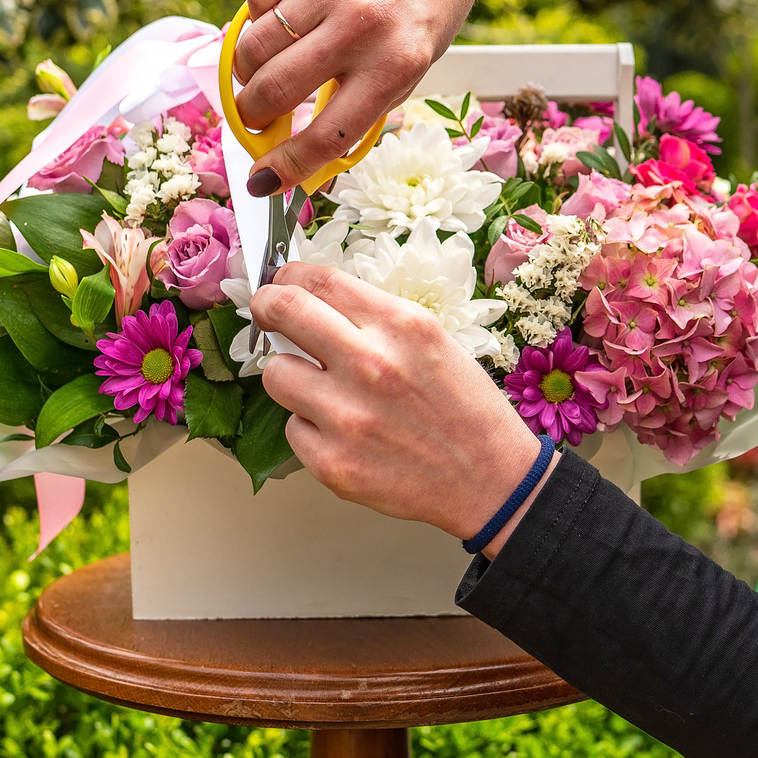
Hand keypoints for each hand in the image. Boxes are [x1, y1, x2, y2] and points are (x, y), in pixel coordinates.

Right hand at [231, 0, 509, 194]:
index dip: (286, 167)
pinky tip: (278, 19)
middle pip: (275, 89)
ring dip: (246, 69)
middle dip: (252, 115)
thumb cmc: (424, 11)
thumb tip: (297, 154)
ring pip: (253, 45)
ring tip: (261, 70)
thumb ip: (358, 104)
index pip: (327, 135)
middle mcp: (364, 23)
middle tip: (254, 116)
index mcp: (397, 65)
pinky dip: (256, 17)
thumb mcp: (411, 67)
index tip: (263, 180)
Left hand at [251, 262, 547, 555]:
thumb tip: (315, 302)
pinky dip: (310, 428)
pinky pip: (292, 429)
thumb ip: (375, 319)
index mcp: (401, 326)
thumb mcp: (434, 341)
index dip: (289, 276)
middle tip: (267, 314)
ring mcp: (347, 417)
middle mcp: (370, 364)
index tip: (282, 283)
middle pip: (282, 311)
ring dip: (291, 376)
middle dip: (265, 307)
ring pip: (275, 374)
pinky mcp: (332, 463)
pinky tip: (345, 434)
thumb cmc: (465, 410)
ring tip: (321, 389)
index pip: (320, 280)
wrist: (492, 480)